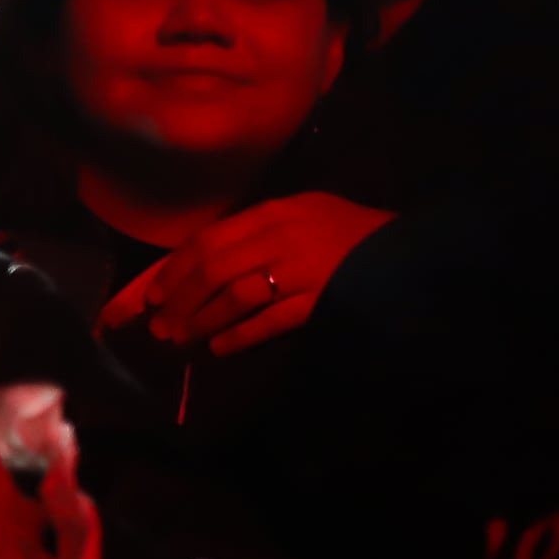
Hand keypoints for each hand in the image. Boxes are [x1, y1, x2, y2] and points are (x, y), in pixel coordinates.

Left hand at [94, 189, 392, 358]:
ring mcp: (303, 270)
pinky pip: (271, 320)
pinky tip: (220, 347)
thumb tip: (197, 261)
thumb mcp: (300, 212)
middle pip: (214, 270)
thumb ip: (253, 230)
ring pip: (237, 296)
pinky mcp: (323, 299)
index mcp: (273, 212)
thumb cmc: (346, 230)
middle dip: (180, 300)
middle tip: (158, 326)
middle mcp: (283, 237)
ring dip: (202, 320)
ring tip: (181, 338)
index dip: (173, 269)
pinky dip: (241, 334)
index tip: (151, 294)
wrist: (407, 248)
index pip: (207, 240)